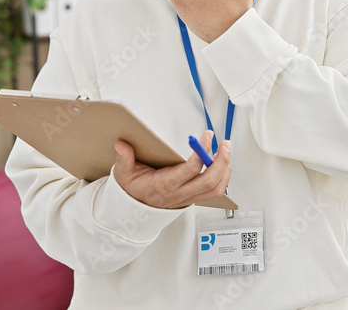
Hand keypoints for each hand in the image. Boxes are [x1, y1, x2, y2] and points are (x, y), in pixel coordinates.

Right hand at [113, 129, 231, 209]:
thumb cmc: (132, 190)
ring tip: (225, 151)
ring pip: (215, 189)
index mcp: (164, 185)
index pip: (189, 171)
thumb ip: (123, 159)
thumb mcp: (123, 174)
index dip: (201, 153)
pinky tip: (222, 164)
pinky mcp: (193, 198)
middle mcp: (179, 193)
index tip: (206, 137)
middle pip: (208, 181)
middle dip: (220, 161)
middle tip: (224, 144)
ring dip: (224, 170)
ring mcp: (188, 197)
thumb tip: (122, 146)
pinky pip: (214, 192)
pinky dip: (223, 178)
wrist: (135, 210)